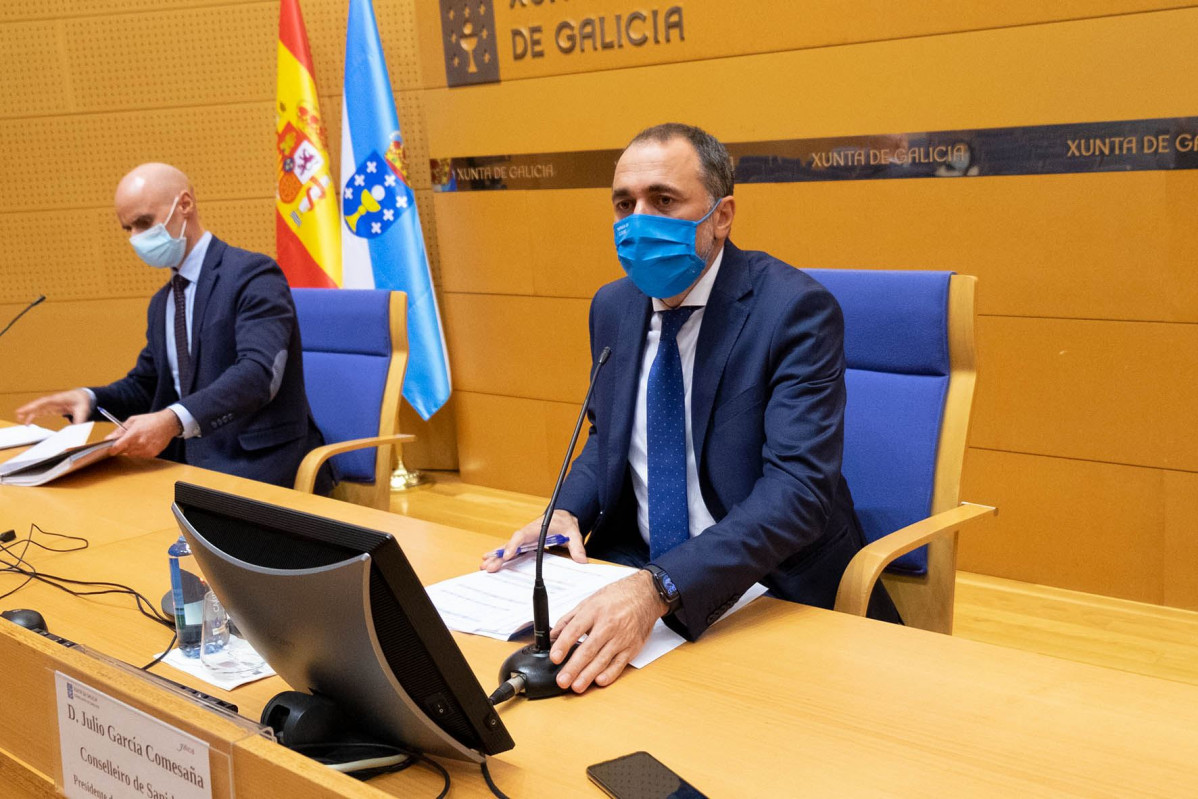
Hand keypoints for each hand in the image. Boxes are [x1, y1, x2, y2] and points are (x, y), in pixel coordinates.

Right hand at [16, 389, 90, 424]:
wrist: (83, 396)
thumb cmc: (82, 401)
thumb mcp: (83, 410)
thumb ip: (79, 420)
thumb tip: (75, 429)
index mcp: (59, 399)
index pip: (44, 402)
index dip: (34, 405)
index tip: (26, 409)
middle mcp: (53, 401)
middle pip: (38, 404)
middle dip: (28, 408)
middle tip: (18, 413)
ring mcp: (51, 404)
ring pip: (37, 408)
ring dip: (29, 413)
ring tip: (19, 419)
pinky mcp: (52, 408)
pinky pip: (40, 411)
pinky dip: (34, 415)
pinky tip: (28, 422)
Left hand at [105, 409, 180, 457]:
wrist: (167, 424)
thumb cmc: (150, 420)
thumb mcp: (132, 420)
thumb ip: (119, 430)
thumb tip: (108, 438)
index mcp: (133, 434)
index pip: (117, 447)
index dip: (112, 449)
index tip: (110, 449)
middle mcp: (140, 443)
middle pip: (123, 451)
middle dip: (122, 447)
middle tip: (127, 439)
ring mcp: (147, 450)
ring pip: (131, 454)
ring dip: (131, 449)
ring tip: (138, 439)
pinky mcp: (152, 454)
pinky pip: (140, 455)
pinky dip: (139, 451)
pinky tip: (144, 443)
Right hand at [481, 509, 585, 571]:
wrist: (562, 516)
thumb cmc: (565, 522)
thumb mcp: (574, 532)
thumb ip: (577, 546)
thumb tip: (582, 561)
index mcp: (537, 528)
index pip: (522, 536)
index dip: (514, 545)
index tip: (507, 555)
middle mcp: (527, 534)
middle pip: (510, 544)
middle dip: (498, 555)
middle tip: (487, 565)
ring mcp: (524, 539)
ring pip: (508, 548)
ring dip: (496, 557)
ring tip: (484, 566)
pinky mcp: (524, 544)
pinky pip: (511, 551)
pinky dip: (500, 557)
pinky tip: (490, 563)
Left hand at [549, 570, 666, 692]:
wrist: (644, 596)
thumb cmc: (616, 598)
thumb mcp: (588, 602)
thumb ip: (568, 620)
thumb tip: (552, 637)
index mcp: (594, 611)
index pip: (575, 630)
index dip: (563, 645)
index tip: (554, 657)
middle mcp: (608, 625)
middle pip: (588, 649)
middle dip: (574, 667)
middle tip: (562, 680)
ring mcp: (621, 638)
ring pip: (602, 660)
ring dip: (588, 675)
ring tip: (576, 686)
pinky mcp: (632, 648)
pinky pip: (619, 664)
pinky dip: (609, 674)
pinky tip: (599, 681)